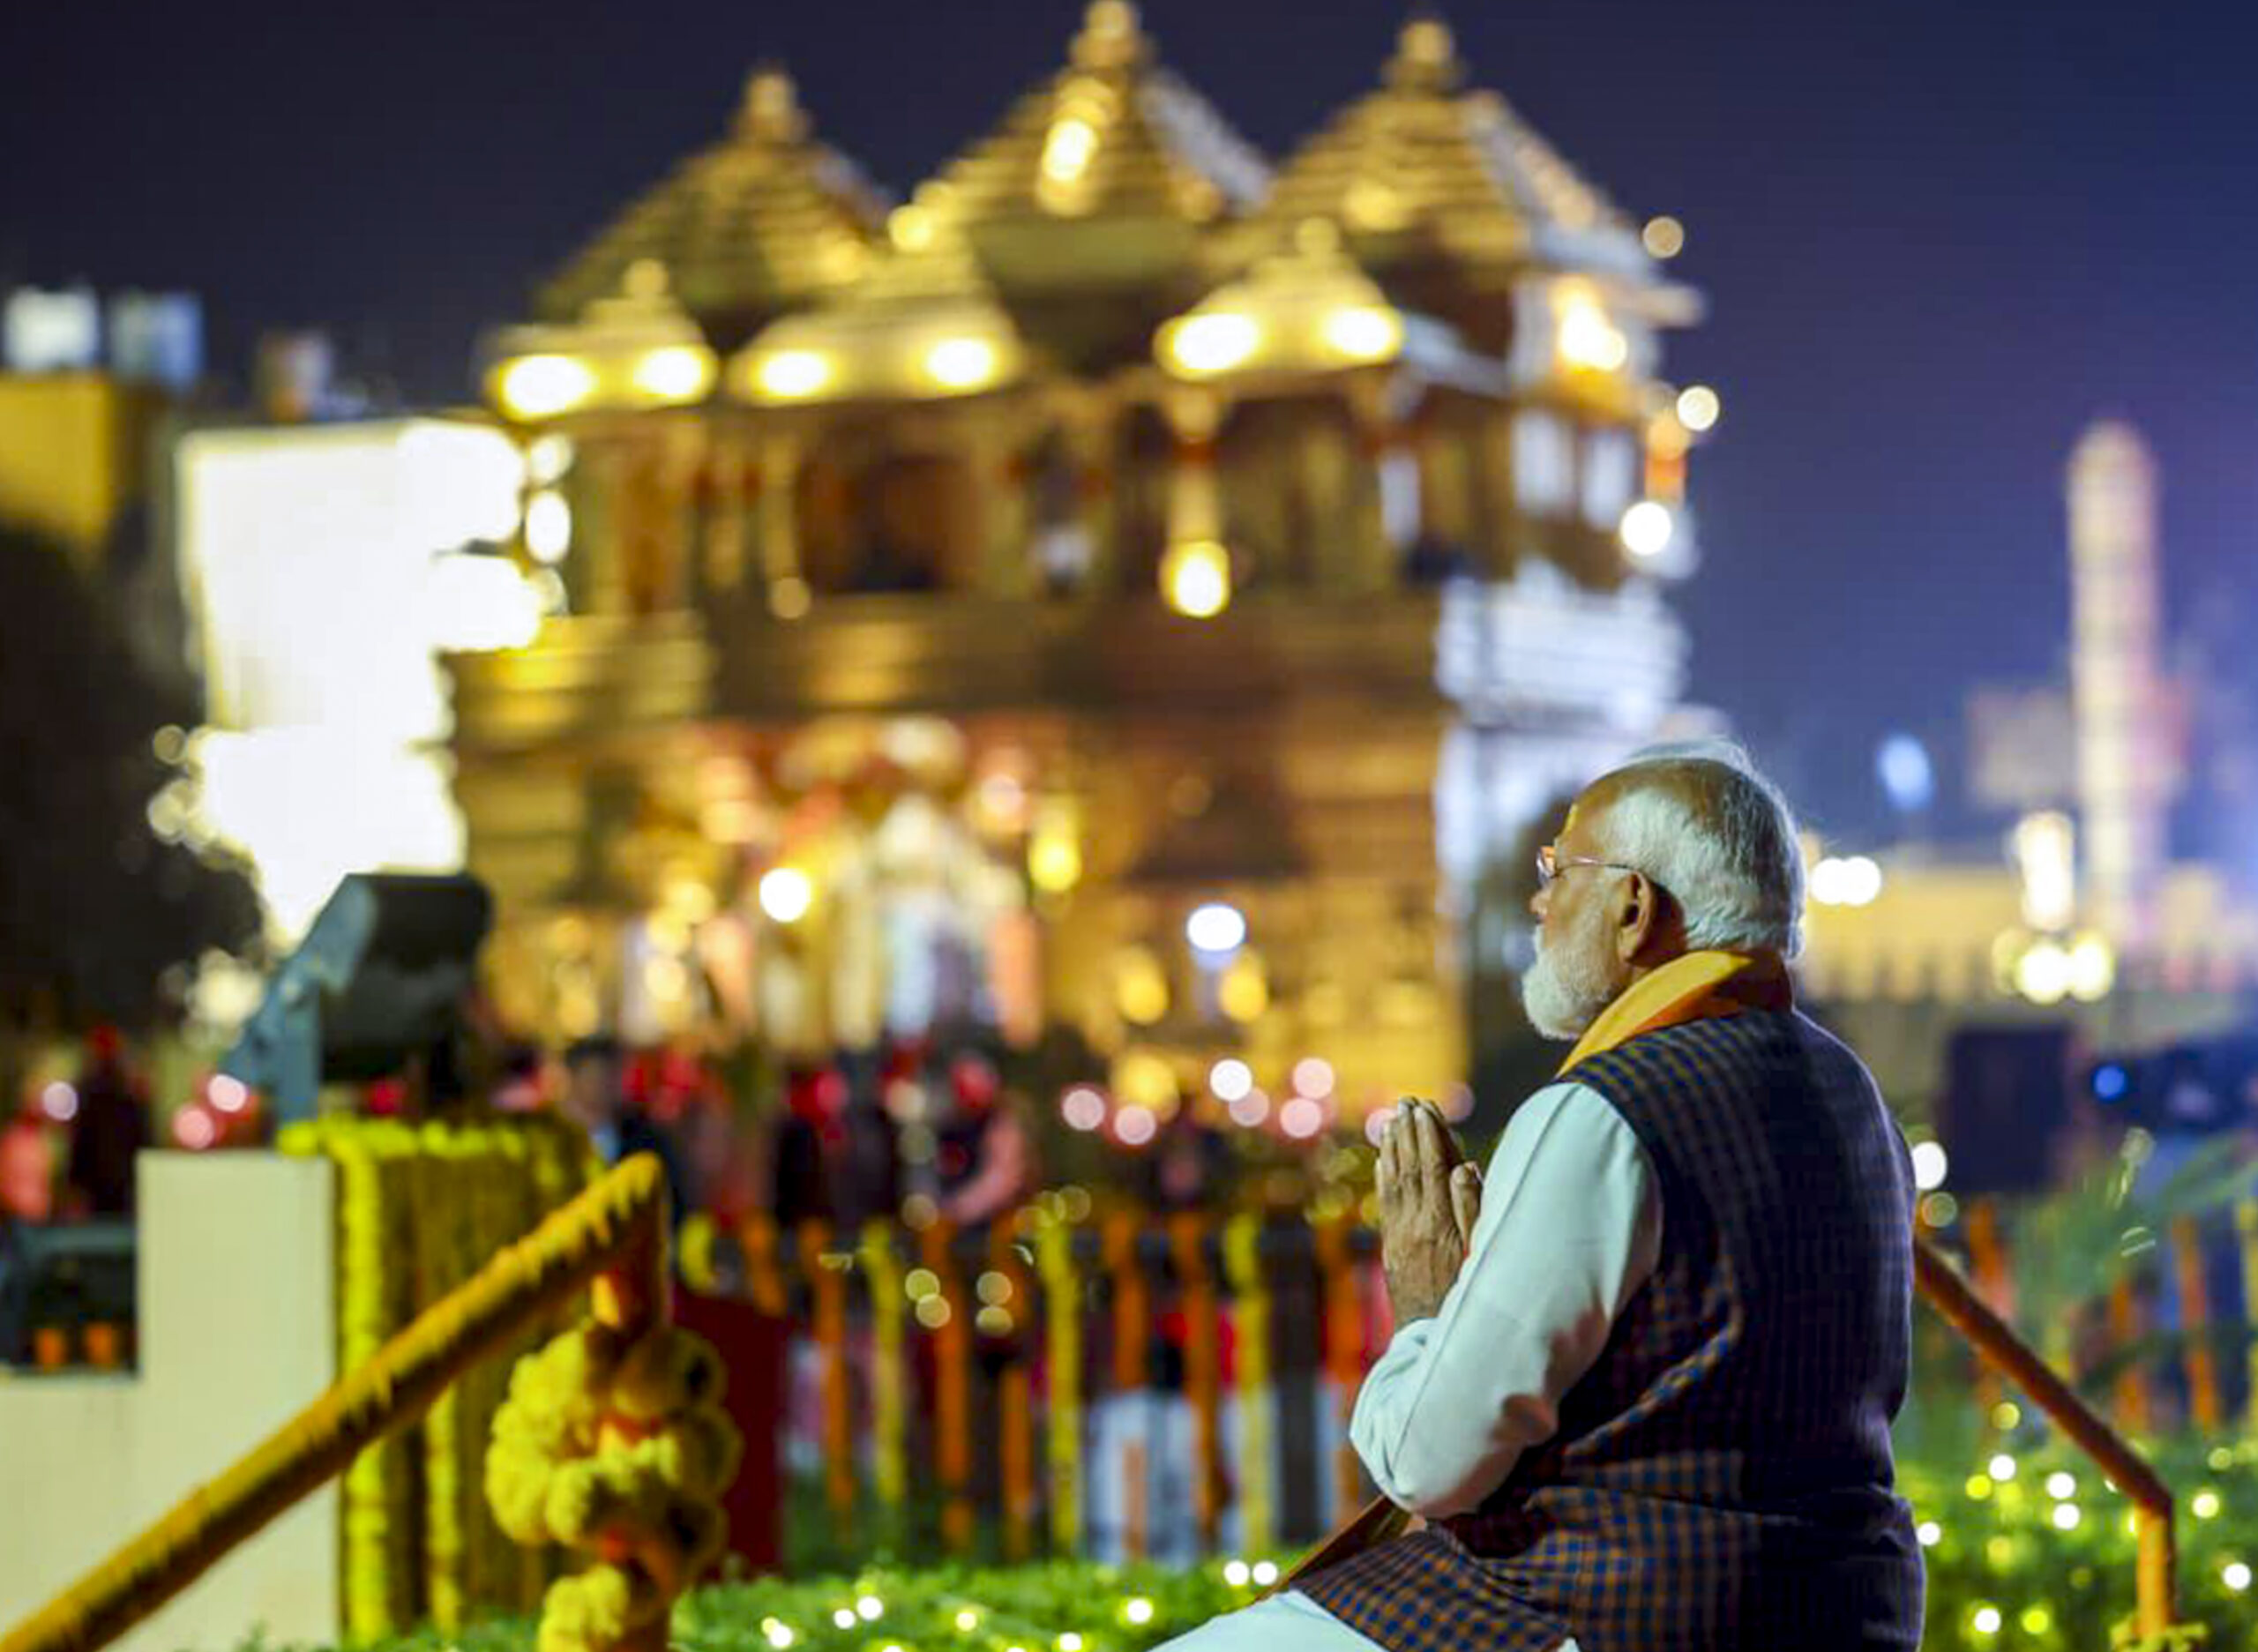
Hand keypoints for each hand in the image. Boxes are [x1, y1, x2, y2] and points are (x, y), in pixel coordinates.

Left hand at [1375, 1098, 1482, 1323]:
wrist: (1434, 1338)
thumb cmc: (1469, 1297)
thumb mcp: (1481, 1253)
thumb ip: (1473, 1209)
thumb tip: (1466, 1166)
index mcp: (1440, 1222)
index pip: (1433, 1167)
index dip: (1428, 1135)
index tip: (1425, 1108)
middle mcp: (1415, 1224)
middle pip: (1410, 1168)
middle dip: (1408, 1133)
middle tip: (1405, 1103)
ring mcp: (1400, 1236)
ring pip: (1394, 1183)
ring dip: (1392, 1148)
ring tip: (1392, 1121)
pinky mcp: (1392, 1249)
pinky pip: (1385, 1205)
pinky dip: (1383, 1178)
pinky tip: (1383, 1161)